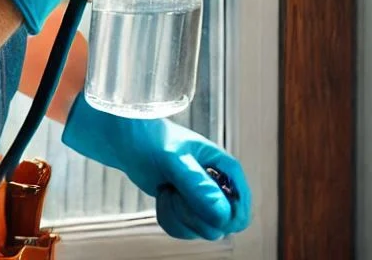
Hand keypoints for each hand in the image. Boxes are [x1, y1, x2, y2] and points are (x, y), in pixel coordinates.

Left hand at [62, 93, 251, 239]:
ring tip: (167, 192)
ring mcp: (200, 198)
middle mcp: (216, 184)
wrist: (130, 143)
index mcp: (223, 165)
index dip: (235, 213)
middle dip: (196, 215)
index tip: (217, 219)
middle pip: (222, 221)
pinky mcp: (186, 208)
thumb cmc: (155, 140)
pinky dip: (170, 220)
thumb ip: (197, 186)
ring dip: (180, 217)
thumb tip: (222, 215)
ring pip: (202, 229)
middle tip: (177, 196)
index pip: (241, 198)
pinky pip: (186, 231)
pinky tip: (162, 199)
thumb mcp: (175, 161)